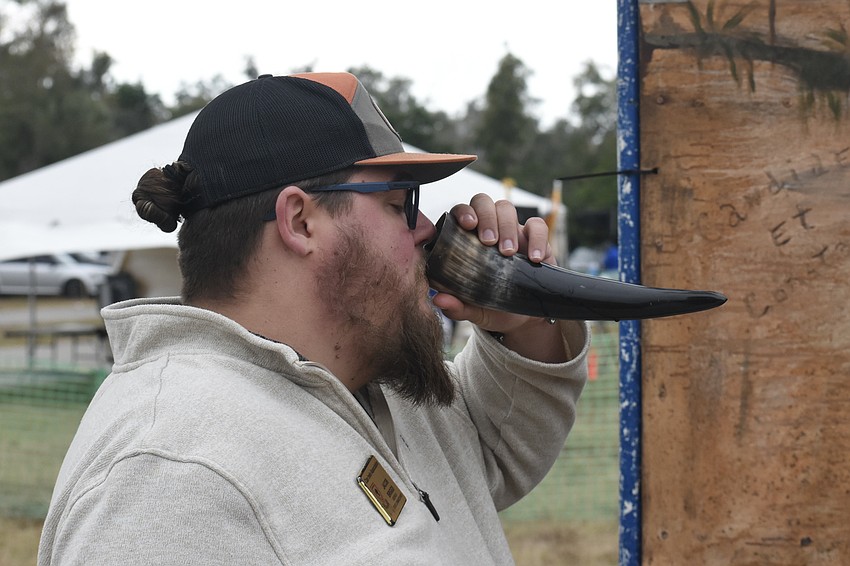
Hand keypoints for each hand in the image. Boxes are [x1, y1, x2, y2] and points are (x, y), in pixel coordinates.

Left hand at [430, 194, 567, 361]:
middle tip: (489, 242)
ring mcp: (511, 231)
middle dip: (486, 217)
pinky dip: (536, 238)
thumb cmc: (490, 307)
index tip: (468, 224)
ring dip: (507, 226)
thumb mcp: (473, 309)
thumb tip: (438, 299)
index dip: (464, 211)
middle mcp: (488, 229)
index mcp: (467, 239)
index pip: (461, 212)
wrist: (519, 320)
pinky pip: (537, 226)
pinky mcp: (535, 240)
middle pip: (483, 202)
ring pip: (506, 208)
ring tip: (508, 252)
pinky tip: (534, 258)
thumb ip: (456, 306)